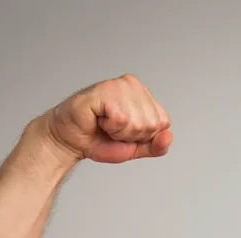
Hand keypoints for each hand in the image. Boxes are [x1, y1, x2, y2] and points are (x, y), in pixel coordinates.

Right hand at [37, 73, 173, 164]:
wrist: (71, 141)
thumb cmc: (100, 139)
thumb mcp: (135, 148)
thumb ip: (156, 146)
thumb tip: (169, 136)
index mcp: (144, 95)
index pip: (163, 124)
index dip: (143, 136)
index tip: (124, 133)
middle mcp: (133, 85)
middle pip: (152, 124)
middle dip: (131, 135)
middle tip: (112, 130)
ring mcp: (119, 85)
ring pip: (137, 122)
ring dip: (118, 132)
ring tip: (105, 124)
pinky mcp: (105, 90)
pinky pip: (121, 119)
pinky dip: (109, 127)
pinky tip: (98, 119)